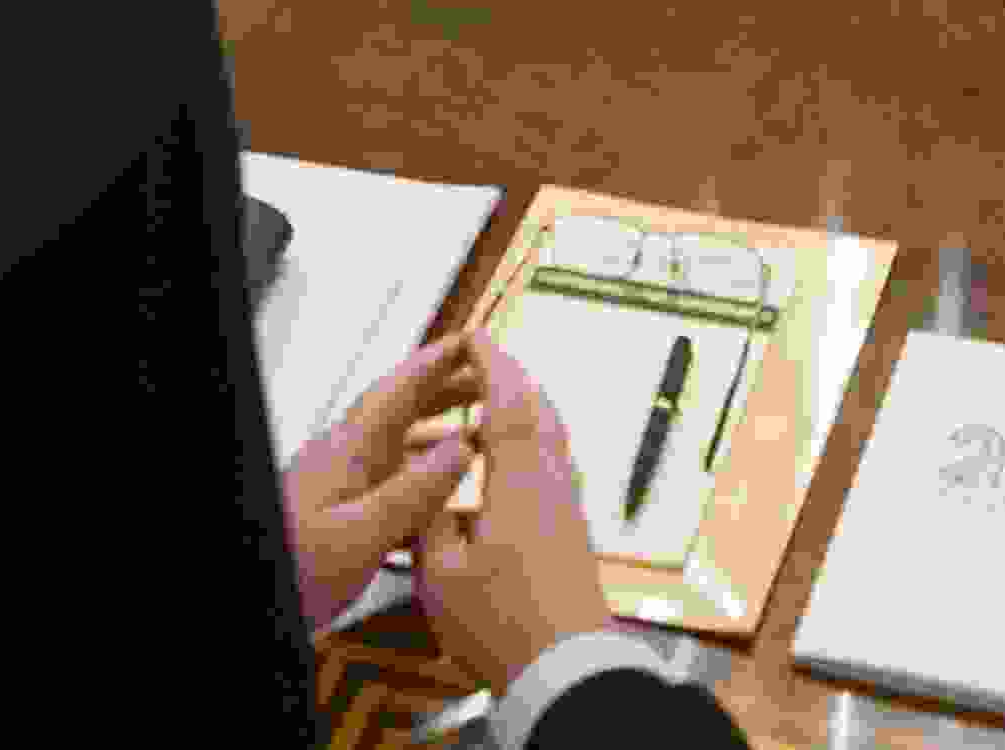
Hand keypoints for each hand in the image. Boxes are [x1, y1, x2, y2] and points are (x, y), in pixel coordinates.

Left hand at [280, 331, 485, 640]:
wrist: (258, 603)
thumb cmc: (294, 570)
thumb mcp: (359, 534)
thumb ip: (412, 492)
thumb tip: (463, 448)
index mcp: (347, 452)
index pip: (397, 391)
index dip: (436, 362)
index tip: (472, 340)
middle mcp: (342, 461)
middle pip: (399, 412)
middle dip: (444, 393)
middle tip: (489, 383)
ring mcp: (338, 488)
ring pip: (395, 448)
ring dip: (435, 435)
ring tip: (475, 435)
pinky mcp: (337, 517)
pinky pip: (388, 484)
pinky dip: (420, 480)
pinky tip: (439, 502)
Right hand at [411, 336, 616, 686]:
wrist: (568, 668)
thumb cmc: (506, 625)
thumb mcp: (441, 575)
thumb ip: (431, 523)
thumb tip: (430, 492)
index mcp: (520, 482)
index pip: (510, 401)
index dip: (492, 363)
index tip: (476, 337)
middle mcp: (553, 484)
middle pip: (542, 410)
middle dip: (513, 379)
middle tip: (483, 363)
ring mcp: (569, 508)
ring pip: (554, 438)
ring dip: (526, 411)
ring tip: (491, 409)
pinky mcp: (575, 532)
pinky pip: (555, 466)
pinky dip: (532, 445)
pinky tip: (511, 468)